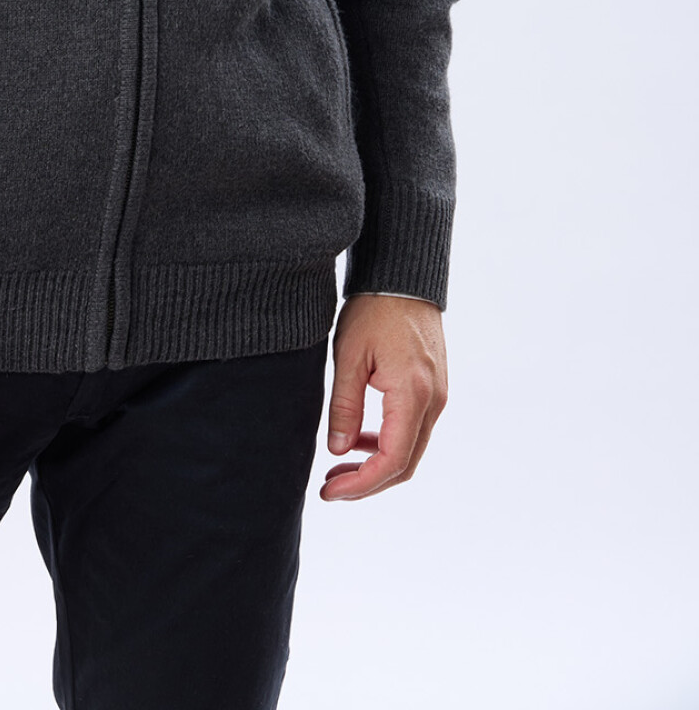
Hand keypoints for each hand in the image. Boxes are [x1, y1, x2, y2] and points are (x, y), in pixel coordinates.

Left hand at [320, 293, 447, 501]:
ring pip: (411, 449)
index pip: (391, 462)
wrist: (403, 276)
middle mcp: (433, 401)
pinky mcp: (434, 388)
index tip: (329, 491)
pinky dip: (389, 443)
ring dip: (377, 464)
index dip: (360, 485)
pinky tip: (361, 439)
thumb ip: (344, 407)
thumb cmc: (374, 309)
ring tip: (339, 465)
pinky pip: (414, 429)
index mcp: (412, 395)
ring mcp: (438, 396)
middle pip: (405, 465)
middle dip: (367, 483)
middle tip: (330, 486)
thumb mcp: (348, 356)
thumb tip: (338, 452)